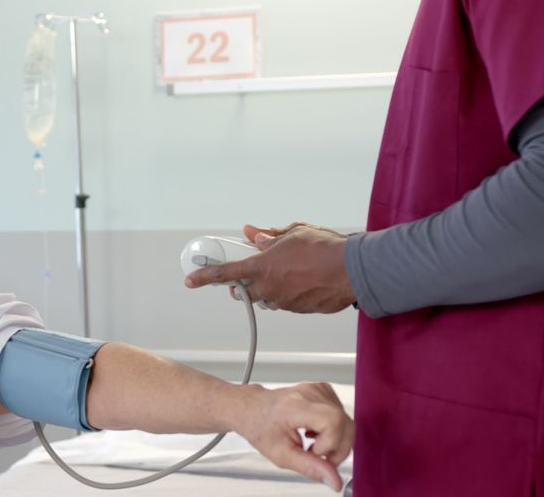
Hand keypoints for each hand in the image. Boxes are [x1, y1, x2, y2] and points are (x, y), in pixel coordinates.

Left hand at [184, 223, 356, 313]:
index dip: (205, 277)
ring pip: (266, 298)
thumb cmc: (324, 248)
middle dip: (244, 283)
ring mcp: (284, 302)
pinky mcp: (299, 310)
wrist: (352, 270)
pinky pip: (286, 302)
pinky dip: (289, 292)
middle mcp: (269, 288)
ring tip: (290, 271)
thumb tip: (253, 233)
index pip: (225, 274)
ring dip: (270, 287)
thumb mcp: (292, 233)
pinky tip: (305, 279)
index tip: (191, 279)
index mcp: (262, 267)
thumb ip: (268, 236)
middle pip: (244, 291)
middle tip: (254, 272)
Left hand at [233, 382, 353, 491]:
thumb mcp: (281, 454)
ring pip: (346, 422)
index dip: (330, 444)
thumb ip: (310, 467)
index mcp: (296, 406)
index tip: (314, 453)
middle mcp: (310, 393)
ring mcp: (319, 389)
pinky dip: (333, 430)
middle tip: (318, 457)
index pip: (333, 421)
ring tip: (313, 444)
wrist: (253, 408)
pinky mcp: (324, 390)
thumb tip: (334, 480)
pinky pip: (341, 415)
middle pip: (345, 423)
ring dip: (335, 441)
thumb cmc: (261, 427)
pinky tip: (315, 432)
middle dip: (337, 448)